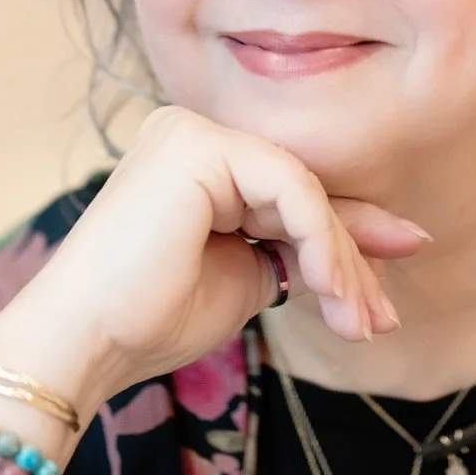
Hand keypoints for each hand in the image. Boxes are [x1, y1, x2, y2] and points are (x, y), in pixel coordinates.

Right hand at [0, 106, 427, 411]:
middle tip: (381, 317)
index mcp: (198, 160)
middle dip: (350, 257)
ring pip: (302, 190)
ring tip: (358, 320)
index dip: (347, 236)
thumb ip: (304, 249)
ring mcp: (193, 133)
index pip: (289, 193)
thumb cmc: (150, 318)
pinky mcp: (199, 147)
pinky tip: (330, 288)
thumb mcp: (251, 277)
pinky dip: (320, 240)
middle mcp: (193, 133)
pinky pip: (288, 187)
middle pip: (300, 190)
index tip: (391, 283)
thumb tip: (391, 241)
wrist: (85, 341)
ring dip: (340, 260)